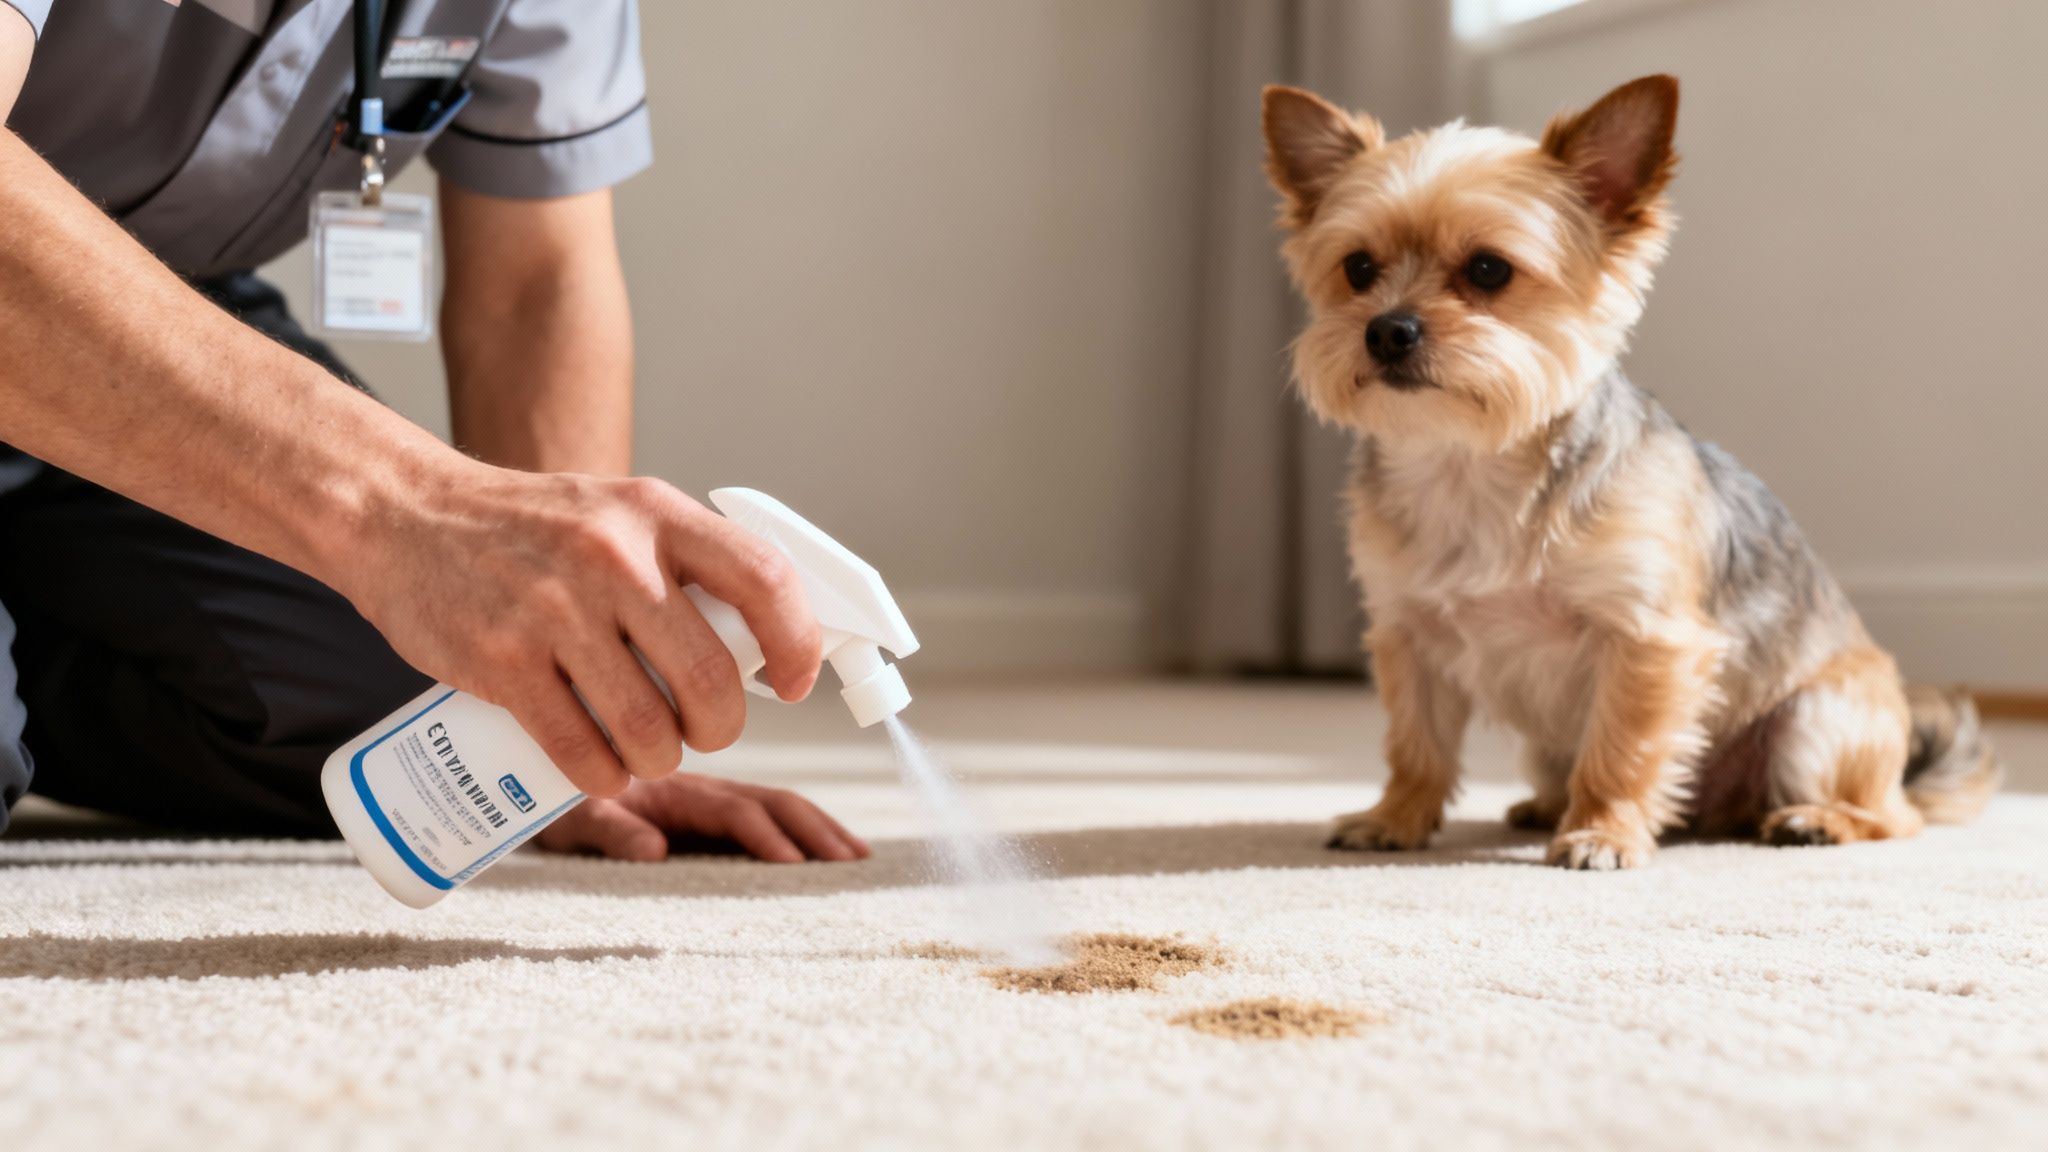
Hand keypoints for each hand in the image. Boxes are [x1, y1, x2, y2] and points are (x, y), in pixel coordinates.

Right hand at [335, 463, 821, 796]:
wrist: (403, 515)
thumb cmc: (531, 530)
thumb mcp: (619, 513)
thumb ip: (685, 561)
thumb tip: (767, 635)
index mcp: (655, 513)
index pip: (765, 578)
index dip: (796, 643)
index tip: (793, 682)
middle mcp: (612, 557)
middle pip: (711, 676)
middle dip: (721, 726)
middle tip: (705, 730)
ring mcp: (554, 610)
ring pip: (649, 727)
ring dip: (662, 758)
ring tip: (650, 750)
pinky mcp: (502, 661)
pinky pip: (580, 750)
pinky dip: (604, 777)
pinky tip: (603, 767)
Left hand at [535, 773, 871, 862]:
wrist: (538, 785)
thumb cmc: (557, 809)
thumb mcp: (573, 824)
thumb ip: (609, 832)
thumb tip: (652, 851)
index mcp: (675, 791)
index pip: (733, 811)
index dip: (766, 836)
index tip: (795, 865)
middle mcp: (702, 790)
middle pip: (772, 802)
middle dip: (815, 829)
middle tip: (851, 862)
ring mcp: (710, 801)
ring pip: (778, 806)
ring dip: (820, 828)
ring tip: (858, 857)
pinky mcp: (711, 816)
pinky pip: (766, 818)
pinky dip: (803, 831)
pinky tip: (829, 850)